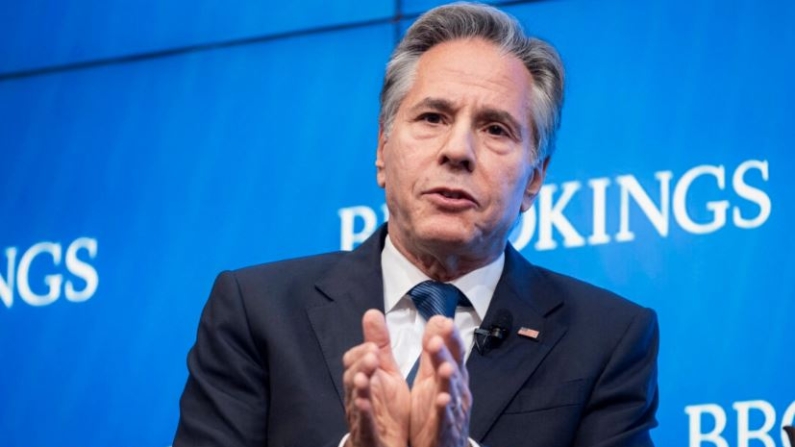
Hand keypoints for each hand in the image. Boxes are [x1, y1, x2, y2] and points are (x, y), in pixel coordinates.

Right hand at [343, 310, 410, 446]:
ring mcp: (361, 418)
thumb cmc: (385, 410)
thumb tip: (372, 313)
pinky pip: (364, 426)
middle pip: (352, 379)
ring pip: (354, 401)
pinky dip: (363, 415)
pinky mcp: (368, 437)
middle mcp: (358, 398)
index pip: (355, 362)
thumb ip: (379, 345)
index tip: (375, 346)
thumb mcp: (386, 374)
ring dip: (359, 388)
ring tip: (364, 376)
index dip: (363, 353)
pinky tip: (365, 404)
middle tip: (373, 354)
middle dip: (361, 365)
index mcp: (365, 382)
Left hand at [409, 316, 471, 446]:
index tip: (445, 320)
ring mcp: (453, 411)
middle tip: (438, 339)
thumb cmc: (436, 409)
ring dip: (449, 380)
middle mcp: (457, 391)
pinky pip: (446, 419)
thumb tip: (439, 318)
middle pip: (453, 369)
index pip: (454, 352)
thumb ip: (433, 350)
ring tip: (445, 367)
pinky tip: (442, 400)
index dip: (451, 337)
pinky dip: (445, 410)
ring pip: (452, 393)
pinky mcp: (445, 430)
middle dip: (447, 354)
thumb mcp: (432, 377)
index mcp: (452, 376)